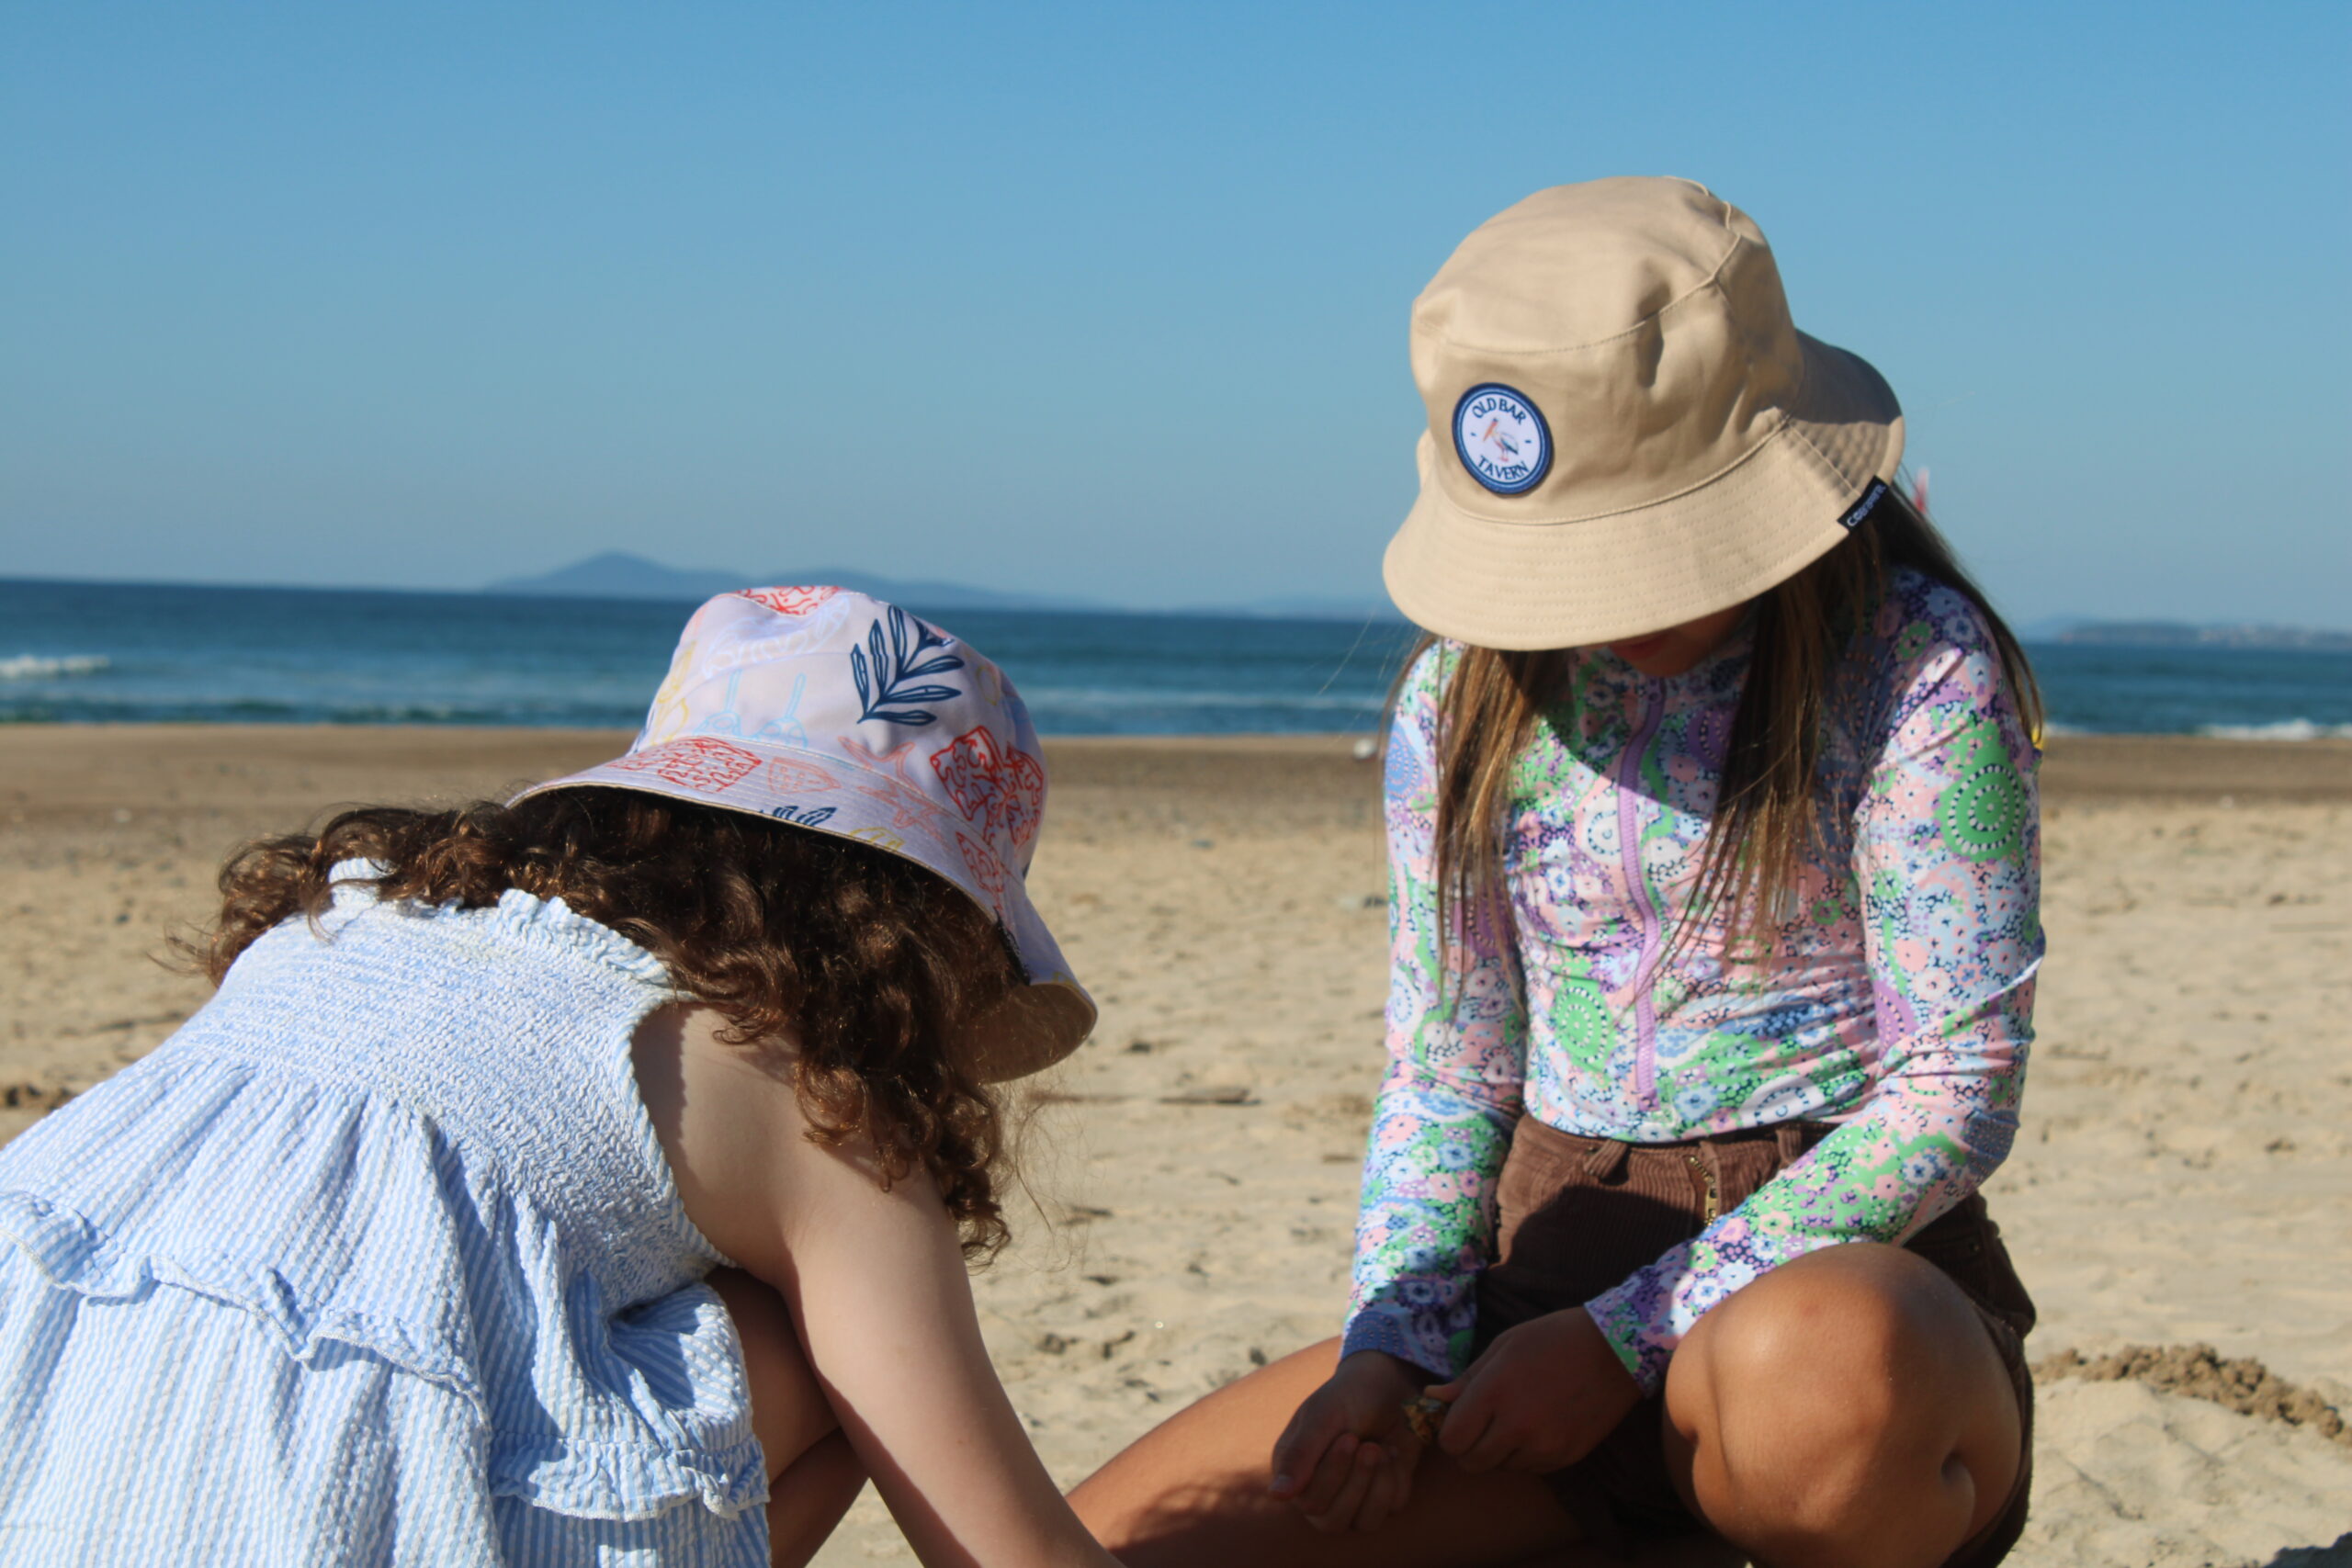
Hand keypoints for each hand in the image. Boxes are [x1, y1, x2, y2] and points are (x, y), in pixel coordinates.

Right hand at [1268, 1350, 1431, 1533]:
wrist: (1390, 1384)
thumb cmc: (1350, 1395)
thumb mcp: (1324, 1415)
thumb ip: (1300, 1454)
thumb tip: (1277, 1495)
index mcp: (1294, 1470)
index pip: (1309, 1501)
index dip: (1332, 1475)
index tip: (1350, 1438)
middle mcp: (1318, 1491)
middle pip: (1333, 1522)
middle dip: (1357, 1482)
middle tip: (1370, 1446)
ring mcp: (1352, 1498)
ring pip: (1365, 1524)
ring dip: (1379, 1485)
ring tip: (1381, 1449)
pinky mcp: (1383, 1497)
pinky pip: (1393, 1508)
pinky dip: (1397, 1479)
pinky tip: (1393, 1451)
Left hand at [1429, 1307, 1640, 1473]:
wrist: (1616, 1351)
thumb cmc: (1553, 1339)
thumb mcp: (1504, 1346)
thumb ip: (1467, 1378)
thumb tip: (1433, 1397)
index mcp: (1495, 1392)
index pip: (1451, 1440)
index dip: (1450, 1432)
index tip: (1460, 1418)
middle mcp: (1517, 1426)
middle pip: (1471, 1463)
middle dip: (1470, 1446)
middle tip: (1483, 1423)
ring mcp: (1545, 1446)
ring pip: (1501, 1468)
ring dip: (1499, 1452)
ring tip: (1516, 1419)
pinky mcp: (1566, 1457)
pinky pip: (1530, 1469)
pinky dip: (1526, 1455)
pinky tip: (1539, 1426)